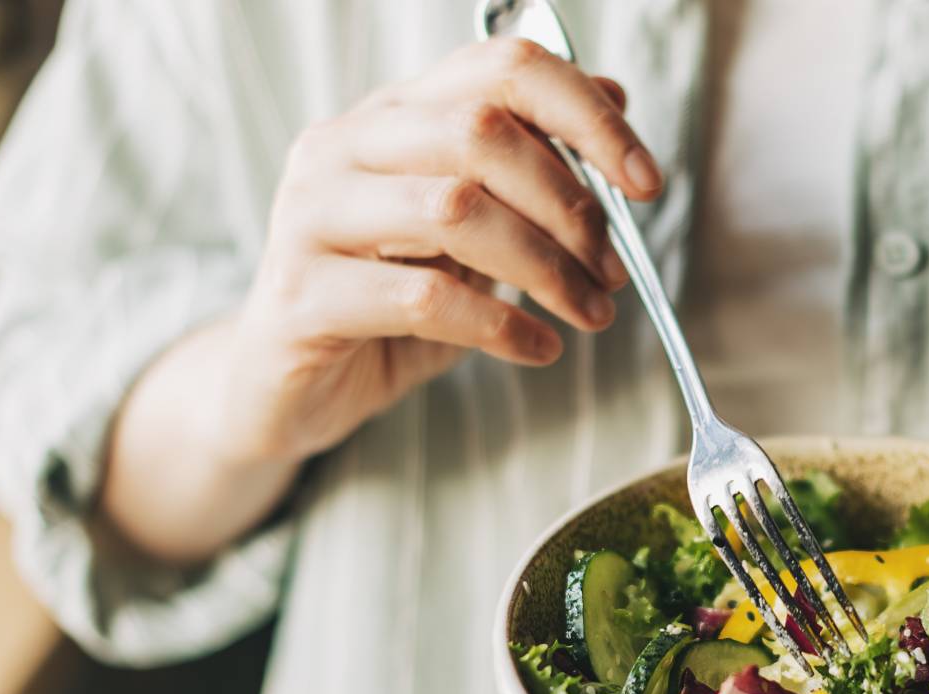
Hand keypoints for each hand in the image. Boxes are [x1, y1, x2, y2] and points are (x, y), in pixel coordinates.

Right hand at [218, 38, 659, 465]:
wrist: (284, 389)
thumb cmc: (386, 305)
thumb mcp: (472, 233)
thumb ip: (528, 167)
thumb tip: (613, 98)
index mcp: (391, 116)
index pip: (499, 69)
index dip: (585, 116)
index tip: (644, 181)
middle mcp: (343, 146)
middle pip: (481, 131)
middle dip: (570, 205)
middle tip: (611, 269)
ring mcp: (312, 215)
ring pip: (455, 208)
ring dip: (544, 267)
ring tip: (588, 313)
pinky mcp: (301, 294)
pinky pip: (422, 299)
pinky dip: (500, 326)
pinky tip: (536, 347)